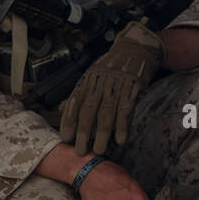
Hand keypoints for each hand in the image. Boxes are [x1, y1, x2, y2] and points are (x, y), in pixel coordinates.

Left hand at [59, 21, 163, 152]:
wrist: (136, 49)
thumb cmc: (112, 66)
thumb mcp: (92, 75)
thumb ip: (79, 93)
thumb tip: (62, 108)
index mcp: (87, 80)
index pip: (74, 103)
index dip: (68, 121)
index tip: (65, 138)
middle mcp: (98, 82)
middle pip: (88, 110)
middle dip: (83, 132)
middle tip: (80, 151)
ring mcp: (116, 85)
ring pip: (106, 113)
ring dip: (102, 134)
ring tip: (99, 150)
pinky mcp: (132, 88)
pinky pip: (126, 110)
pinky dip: (123, 126)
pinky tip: (120, 140)